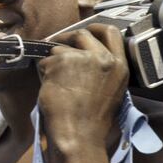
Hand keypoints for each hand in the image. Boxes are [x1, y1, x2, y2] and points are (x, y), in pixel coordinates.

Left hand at [37, 23, 128, 149]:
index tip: (85, 30)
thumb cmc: (92, 118)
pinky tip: (49, 87)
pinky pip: (45, 61)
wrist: (78, 135)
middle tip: (57, 46)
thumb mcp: (111, 89)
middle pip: (81, 34)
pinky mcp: (61, 62)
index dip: (95, 27)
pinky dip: (43, 71)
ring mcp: (81, 58)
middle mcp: (103, 58)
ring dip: (53, 62)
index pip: (111, 32)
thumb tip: (82, 52)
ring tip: (56, 82)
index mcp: (119, 65)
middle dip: (66, 38)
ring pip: (59, 49)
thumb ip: (102, 67)